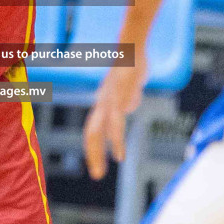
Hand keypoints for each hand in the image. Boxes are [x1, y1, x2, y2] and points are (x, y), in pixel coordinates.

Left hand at [83, 62, 146, 179]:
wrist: (132, 48)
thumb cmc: (132, 65)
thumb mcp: (129, 86)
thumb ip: (128, 98)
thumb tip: (129, 108)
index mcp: (103, 101)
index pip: (94, 128)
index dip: (95, 146)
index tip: (98, 162)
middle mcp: (102, 103)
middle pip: (91, 132)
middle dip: (92, 155)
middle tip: (97, 175)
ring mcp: (108, 102)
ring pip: (98, 132)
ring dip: (98, 154)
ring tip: (100, 172)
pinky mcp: (118, 100)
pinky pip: (115, 126)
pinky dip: (115, 142)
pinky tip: (119, 156)